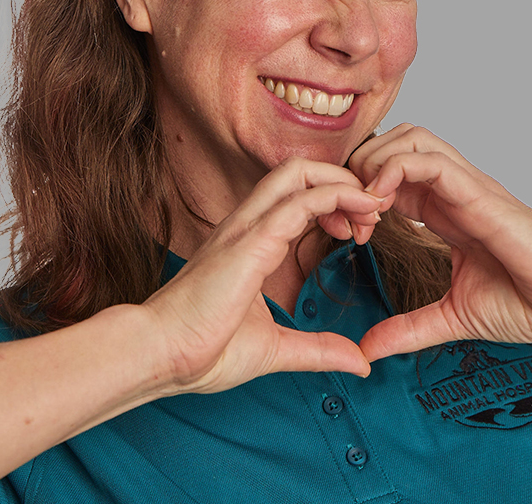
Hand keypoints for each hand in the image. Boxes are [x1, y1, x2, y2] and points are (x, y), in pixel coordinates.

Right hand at [137, 158, 380, 395]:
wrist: (160, 356)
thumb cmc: (202, 350)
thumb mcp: (276, 348)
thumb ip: (318, 348)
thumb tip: (359, 361)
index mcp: (249, 241)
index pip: (296, 195)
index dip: (334, 201)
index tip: (359, 230)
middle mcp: (247, 225)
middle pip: (299, 171)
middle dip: (342, 181)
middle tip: (372, 213)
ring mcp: (246, 228)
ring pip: (299, 174)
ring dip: (343, 184)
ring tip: (371, 209)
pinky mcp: (250, 242)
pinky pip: (298, 203)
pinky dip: (335, 198)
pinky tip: (359, 215)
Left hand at [348, 124, 531, 360]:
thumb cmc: (529, 302)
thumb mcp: (452, 317)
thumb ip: (407, 329)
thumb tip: (367, 351)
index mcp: (442, 209)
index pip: (389, 172)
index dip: (359, 192)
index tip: (350, 232)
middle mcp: (452, 190)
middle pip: (394, 140)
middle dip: (361, 167)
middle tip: (352, 212)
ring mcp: (467, 187)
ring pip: (410, 138)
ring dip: (375, 162)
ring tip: (367, 206)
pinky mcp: (480, 194)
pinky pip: (430, 160)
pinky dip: (395, 170)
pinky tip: (382, 204)